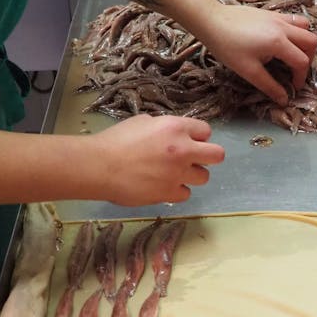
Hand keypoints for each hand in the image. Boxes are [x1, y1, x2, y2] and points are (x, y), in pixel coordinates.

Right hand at [90, 114, 224, 205]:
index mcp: (176, 127)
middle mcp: (183, 150)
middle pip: (217, 155)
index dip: (197, 137)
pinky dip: (176, 191)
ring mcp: (178, 174)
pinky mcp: (169, 193)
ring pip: (203, 177)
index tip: (188, 141)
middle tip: (194, 159)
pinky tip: (162, 186)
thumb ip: (164, 127)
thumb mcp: (142, 122)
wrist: (99, 166)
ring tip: (172, 174)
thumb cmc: (115, 140)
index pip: (206, 131)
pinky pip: (186, 194)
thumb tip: (173, 134)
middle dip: (208, 156)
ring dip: (191, 175)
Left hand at [198, 4, 316, 105]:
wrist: (212, 22)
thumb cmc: (227, 47)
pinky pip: (292, 20)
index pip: (301, 62)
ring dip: (304, 42)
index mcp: (278, 43)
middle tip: (295, 72)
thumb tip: (284, 100)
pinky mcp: (271, 13)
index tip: (293, 88)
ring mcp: (278, 18)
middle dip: (308, 59)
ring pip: (305, 27)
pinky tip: (281, 41)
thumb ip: (269, 86)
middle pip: (311, 42)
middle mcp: (283, 28)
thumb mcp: (248, 71)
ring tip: (292, 55)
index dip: (300, 78)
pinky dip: (295, 31)